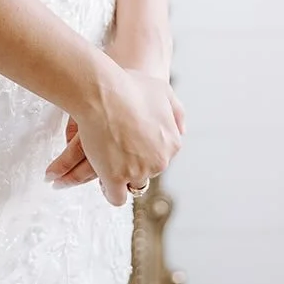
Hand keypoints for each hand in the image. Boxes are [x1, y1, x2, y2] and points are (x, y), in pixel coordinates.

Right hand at [44, 63, 184, 205]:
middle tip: (115, 149)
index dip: (144, 150)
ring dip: (121, 177)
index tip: (130, 142)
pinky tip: (102, 178)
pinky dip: (110, 190)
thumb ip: (176, 111)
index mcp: (172, 143)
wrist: (103, 92)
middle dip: (133, 163)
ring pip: (132, 184)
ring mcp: (138, 172)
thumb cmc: (128, 86)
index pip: (161, 156)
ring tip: (106, 163)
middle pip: (147, 171)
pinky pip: (116, 197)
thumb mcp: (162, 91)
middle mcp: (160, 161)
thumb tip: (181, 130)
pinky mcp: (116, 179)